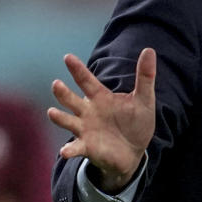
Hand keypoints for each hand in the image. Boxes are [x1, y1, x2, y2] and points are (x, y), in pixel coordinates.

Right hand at [48, 48, 156, 191]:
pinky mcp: (87, 147)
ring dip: (59, 117)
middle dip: (63, 93)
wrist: (135, 151)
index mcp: (101, 97)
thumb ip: (145, 76)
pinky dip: (69, 150)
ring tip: (52, 112)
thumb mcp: (144, 100)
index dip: (77, 69)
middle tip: (57, 84)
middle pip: (71, 99)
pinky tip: (64, 151)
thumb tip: (149, 49)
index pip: (86, 81)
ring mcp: (85, 129)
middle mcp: (88, 111)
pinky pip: (75, 148)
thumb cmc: (136, 122)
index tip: (68, 57)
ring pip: (67, 121)